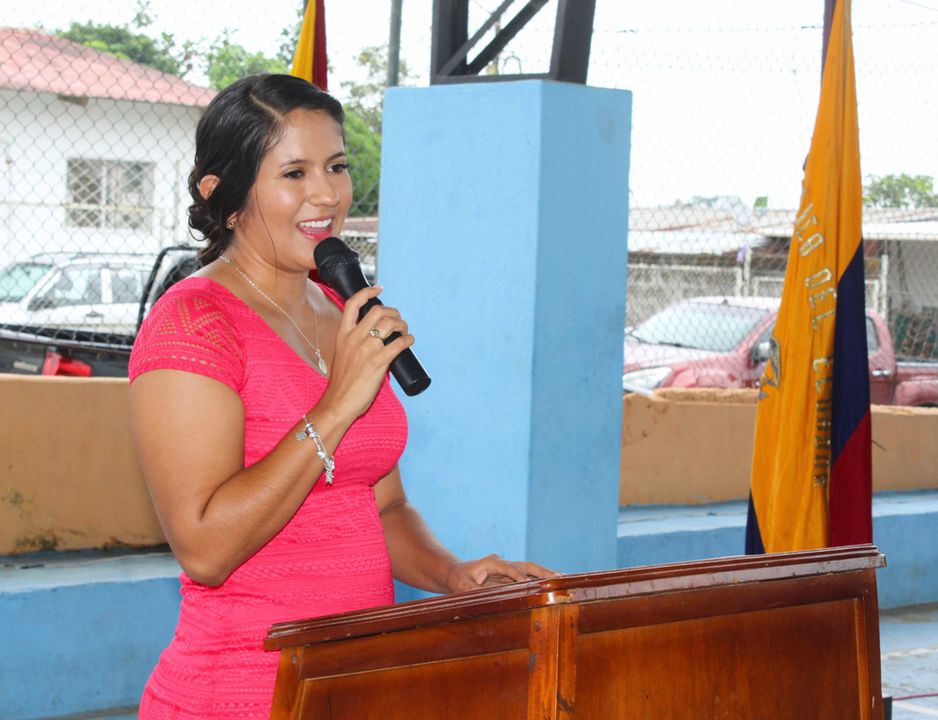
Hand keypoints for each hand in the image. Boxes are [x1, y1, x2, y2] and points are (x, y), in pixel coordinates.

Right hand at [318, 286, 414, 419]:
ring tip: (405, 331)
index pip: (353, 304)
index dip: (367, 292)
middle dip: (393, 312)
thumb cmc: (341, 383)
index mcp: (343, 334)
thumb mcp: (341, 355)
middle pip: (378, 310)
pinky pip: (399, 343)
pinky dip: (408, 339)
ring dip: (403, 324)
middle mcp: (354, 338)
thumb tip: (375, 342)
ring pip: (391, 324)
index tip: (379, 289)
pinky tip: (410, 342)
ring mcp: (367, 349)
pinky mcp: (379, 361)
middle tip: (399, 320)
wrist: (338, 402)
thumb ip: (354, 344)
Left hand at [443, 554, 558, 593]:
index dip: (519, 576)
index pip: (509, 569)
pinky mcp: (509, 575)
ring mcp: (507, 568)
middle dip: (541, 572)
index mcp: (491, 563)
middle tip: (557, 577)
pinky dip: (540, 579)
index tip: (530, 583)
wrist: (455, 573)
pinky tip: (552, 583)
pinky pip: (527, 576)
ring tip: (562, 578)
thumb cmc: (458, 579)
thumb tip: (485, 597)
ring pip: (530, 570)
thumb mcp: (462, 586)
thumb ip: (474, 590)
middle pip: (526, 565)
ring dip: (545, 574)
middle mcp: (502, 563)